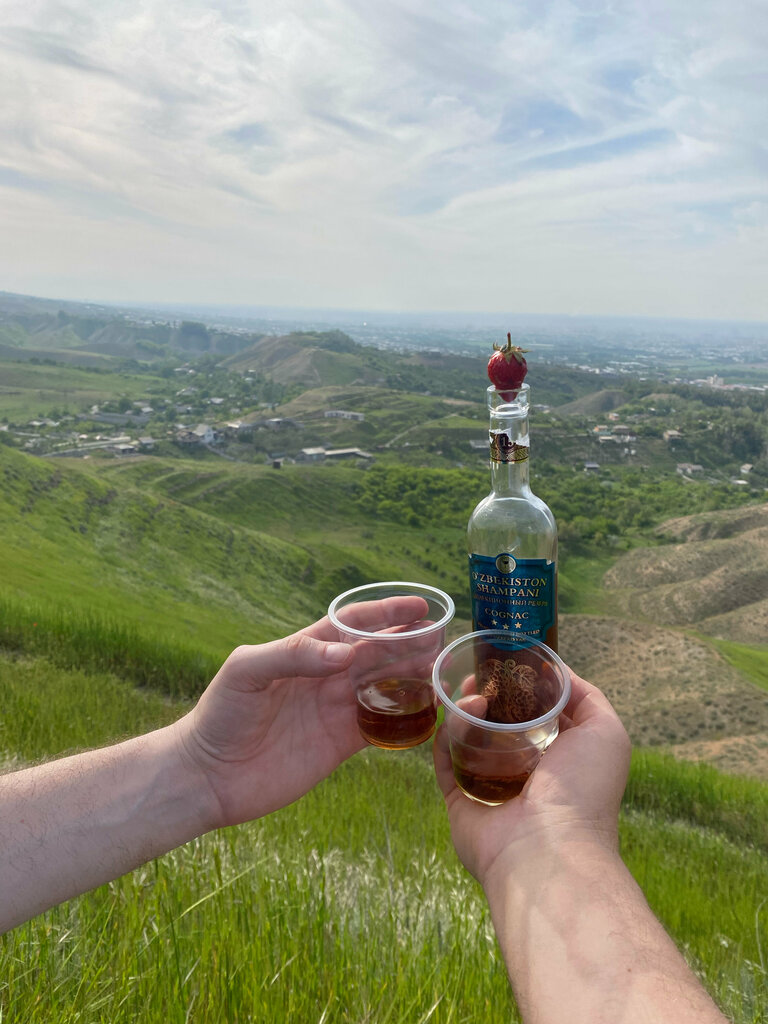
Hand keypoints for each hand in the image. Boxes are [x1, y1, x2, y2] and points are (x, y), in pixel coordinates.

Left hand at [172, 596, 426, 829]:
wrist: (208, 776)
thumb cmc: (219, 715)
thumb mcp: (246, 671)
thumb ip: (293, 655)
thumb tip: (347, 654)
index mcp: (305, 651)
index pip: (353, 624)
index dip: (386, 614)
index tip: (419, 607)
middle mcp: (325, 677)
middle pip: (377, 653)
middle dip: (410, 642)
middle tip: (444, 637)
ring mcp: (334, 710)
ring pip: (385, 686)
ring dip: (413, 677)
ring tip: (443, 669)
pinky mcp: (339, 745)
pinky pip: (380, 727)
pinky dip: (405, 720)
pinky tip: (428, 714)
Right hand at [433, 670, 630, 885]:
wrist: (547, 851)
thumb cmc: (583, 790)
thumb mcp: (606, 733)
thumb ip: (588, 697)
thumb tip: (557, 670)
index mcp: (560, 757)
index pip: (537, 713)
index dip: (522, 686)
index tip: (507, 661)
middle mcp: (526, 772)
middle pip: (499, 722)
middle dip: (488, 694)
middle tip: (478, 676)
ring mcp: (492, 787)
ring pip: (469, 738)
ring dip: (465, 712)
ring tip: (472, 698)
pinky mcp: (461, 801)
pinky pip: (445, 764)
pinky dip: (443, 740)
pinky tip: (448, 720)